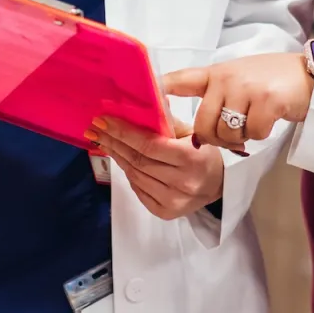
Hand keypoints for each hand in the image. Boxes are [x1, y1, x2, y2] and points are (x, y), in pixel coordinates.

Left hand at [86, 117, 223, 220]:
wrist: (219, 185)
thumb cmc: (203, 153)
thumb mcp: (191, 131)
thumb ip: (166, 119)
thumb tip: (142, 99)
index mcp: (191, 158)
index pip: (148, 145)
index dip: (123, 132)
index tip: (103, 120)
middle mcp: (182, 183)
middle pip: (138, 161)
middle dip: (113, 142)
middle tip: (95, 129)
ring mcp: (173, 201)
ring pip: (134, 175)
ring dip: (117, 156)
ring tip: (104, 141)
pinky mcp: (165, 213)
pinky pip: (138, 190)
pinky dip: (128, 173)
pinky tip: (121, 160)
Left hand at [162, 52, 313, 148]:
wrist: (310, 75)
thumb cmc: (270, 81)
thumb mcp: (236, 79)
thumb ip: (211, 96)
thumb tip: (192, 134)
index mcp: (215, 73)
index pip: (178, 80)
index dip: (156, 93)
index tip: (136, 105)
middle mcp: (226, 78)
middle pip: (202, 126)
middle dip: (214, 140)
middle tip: (229, 137)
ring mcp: (246, 88)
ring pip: (226, 134)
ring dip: (238, 138)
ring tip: (251, 124)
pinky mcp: (267, 101)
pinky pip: (252, 134)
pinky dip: (260, 135)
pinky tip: (268, 121)